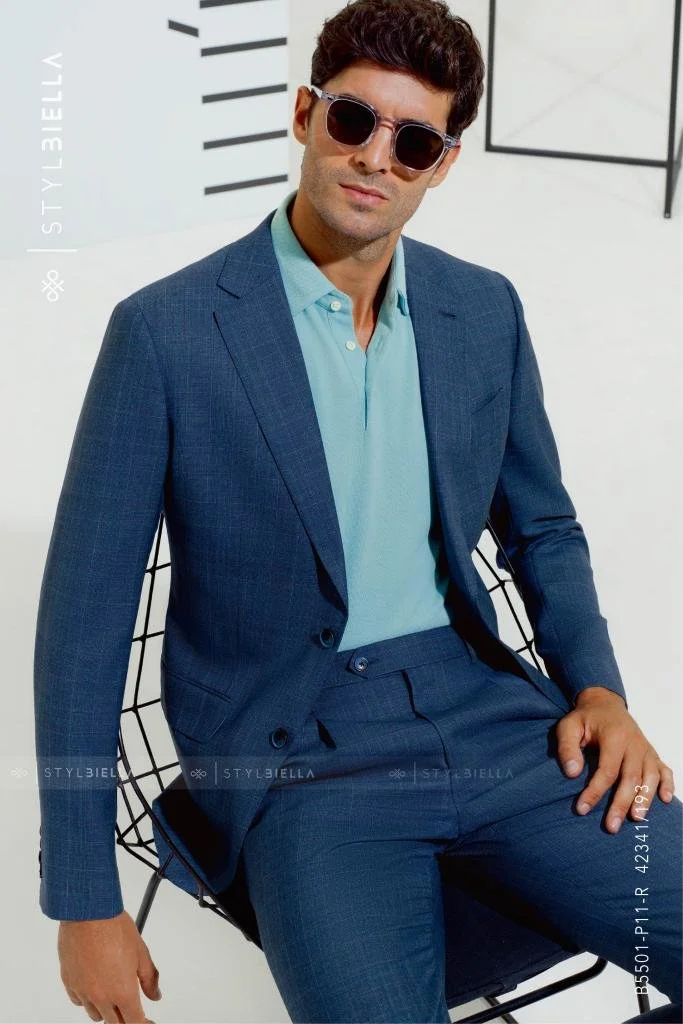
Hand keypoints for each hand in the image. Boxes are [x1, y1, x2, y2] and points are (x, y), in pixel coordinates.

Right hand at [58, 910, 161, 1022]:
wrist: (87, 912)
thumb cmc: (114, 927)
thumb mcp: (142, 952)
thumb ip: (150, 978)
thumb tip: (155, 995)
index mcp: (122, 992)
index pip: (135, 1022)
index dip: (144, 1023)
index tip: (148, 1021)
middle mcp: (101, 997)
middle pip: (115, 1022)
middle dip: (125, 1017)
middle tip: (132, 1007)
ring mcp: (83, 991)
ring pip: (96, 1015)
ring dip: (106, 1010)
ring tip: (114, 994)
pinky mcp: (69, 982)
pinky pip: (78, 1001)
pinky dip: (88, 1000)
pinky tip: (95, 987)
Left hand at [555, 686, 674, 832]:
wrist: (605, 704)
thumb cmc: (585, 719)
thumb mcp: (568, 726)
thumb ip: (567, 748)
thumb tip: (572, 774)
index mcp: (614, 736)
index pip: (607, 769)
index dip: (595, 791)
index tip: (581, 809)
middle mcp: (634, 743)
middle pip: (631, 777)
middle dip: (621, 804)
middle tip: (611, 827)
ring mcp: (645, 749)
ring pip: (650, 777)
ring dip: (644, 799)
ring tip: (636, 819)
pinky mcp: (652, 753)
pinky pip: (664, 770)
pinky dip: (668, 784)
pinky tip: (665, 800)